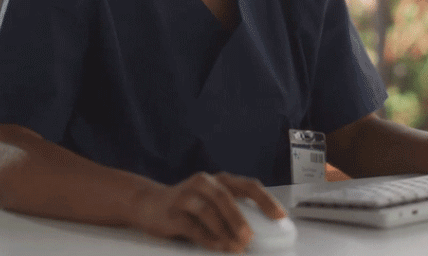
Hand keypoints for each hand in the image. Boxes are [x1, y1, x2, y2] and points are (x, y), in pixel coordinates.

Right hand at [130, 171, 285, 252]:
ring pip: (208, 210)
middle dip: (240, 219)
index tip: (280, 216)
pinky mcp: (172, 212)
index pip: (248, 186)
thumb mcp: (212, 203)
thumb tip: (258, 235)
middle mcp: (204, 182)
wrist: (148, 204)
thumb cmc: (188, 206)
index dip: (266, 200)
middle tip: (250, 239)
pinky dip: (207, 238)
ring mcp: (186, 195)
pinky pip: (192, 226)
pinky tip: (218, 247)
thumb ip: (232, 211)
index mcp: (221, 180)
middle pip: (227, 197)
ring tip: (236, 247)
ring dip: (225, 231)